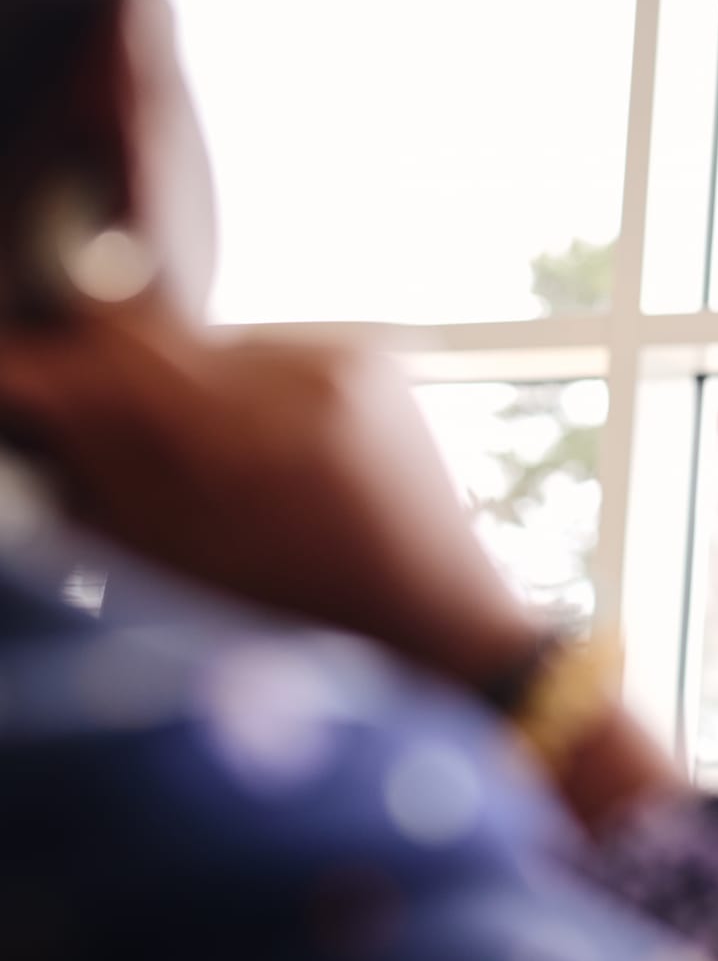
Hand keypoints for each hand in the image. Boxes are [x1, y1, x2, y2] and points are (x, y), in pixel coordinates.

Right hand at [0, 304, 543, 687]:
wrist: (433, 618)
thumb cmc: (295, 614)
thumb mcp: (170, 557)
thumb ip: (94, 465)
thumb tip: (34, 388)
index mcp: (244, 440)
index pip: (106, 356)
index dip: (39, 367)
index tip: (16, 378)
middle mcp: (301, 380)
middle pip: (154, 342)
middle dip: (117, 388)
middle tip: (108, 444)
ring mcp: (345, 360)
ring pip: (212, 350)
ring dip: (190, 395)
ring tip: (222, 475)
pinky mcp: (371, 357)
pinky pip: (272, 358)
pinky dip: (250, 398)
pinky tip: (276, 460)